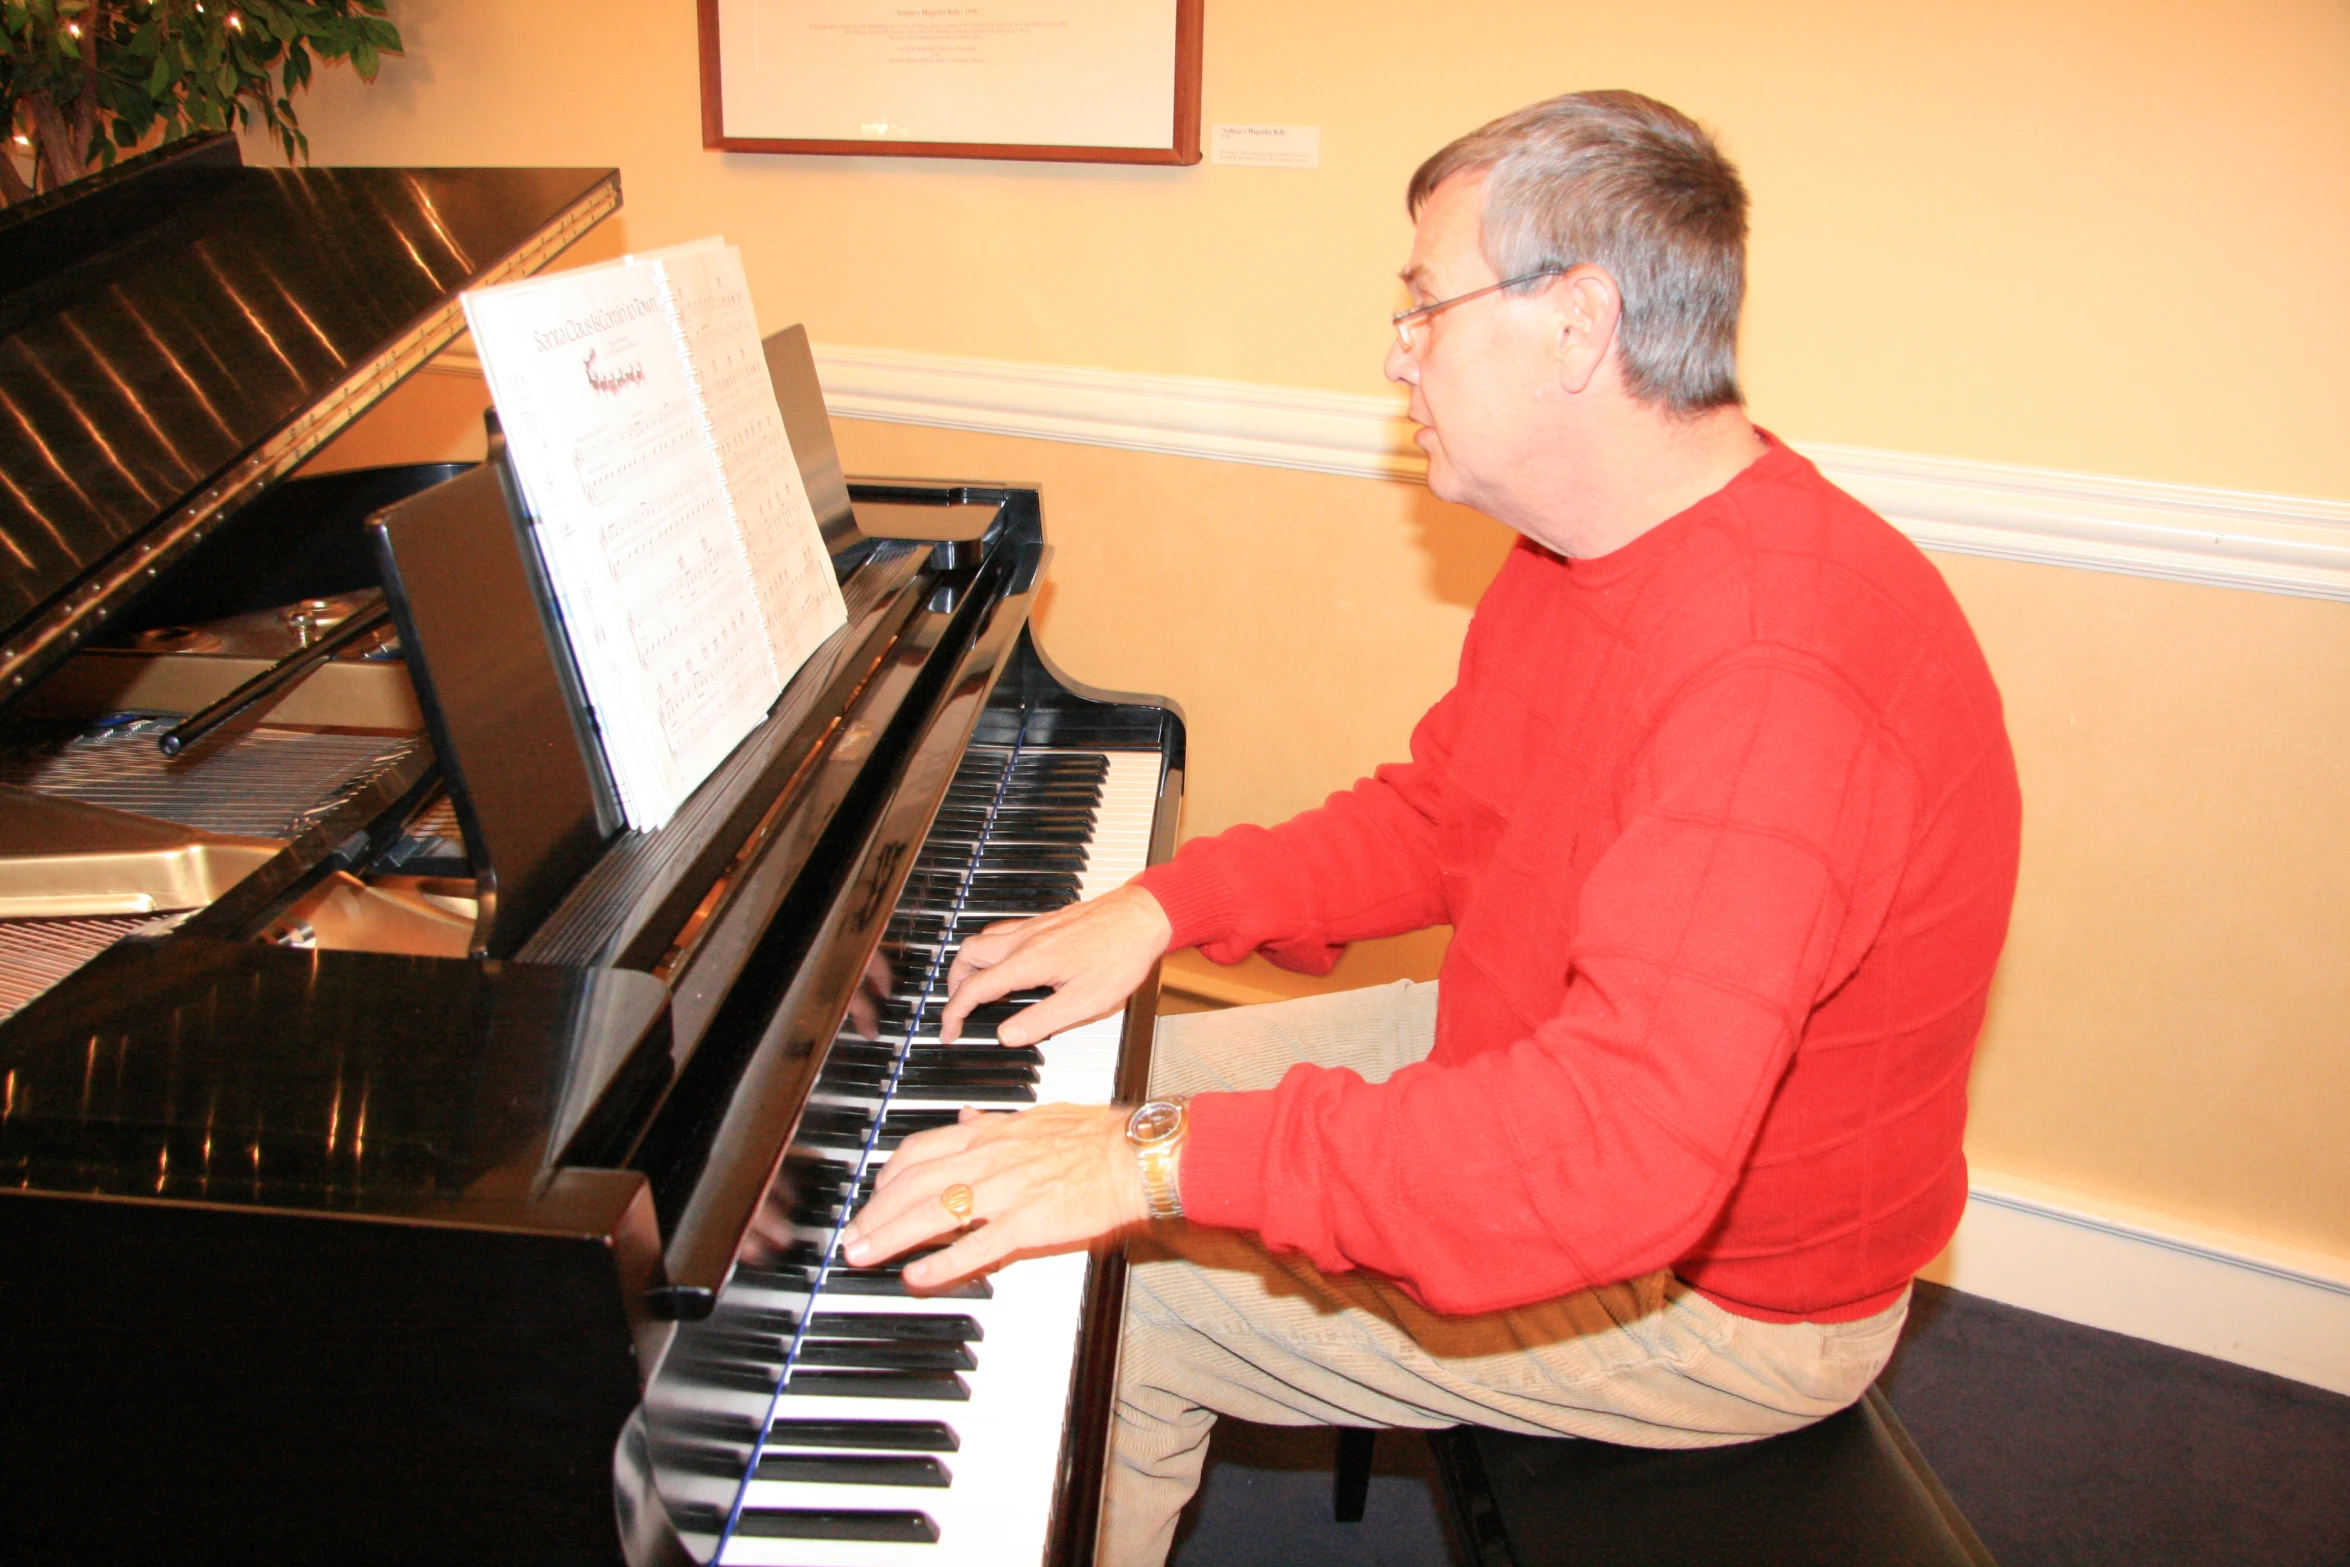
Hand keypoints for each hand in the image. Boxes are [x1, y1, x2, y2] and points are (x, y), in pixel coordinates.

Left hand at [839, 1103, 1145, 1286]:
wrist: (1135, 1154)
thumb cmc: (1096, 1135)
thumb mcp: (1036, 1115)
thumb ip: (994, 1122)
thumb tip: (965, 1118)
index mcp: (990, 1134)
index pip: (920, 1151)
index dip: (888, 1174)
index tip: (873, 1193)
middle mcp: (988, 1159)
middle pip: (913, 1184)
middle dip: (875, 1211)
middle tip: (851, 1236)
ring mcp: (1005, 1191)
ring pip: (932, 1211)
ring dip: (890, 1234)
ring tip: (863, 1254)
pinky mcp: (1027, 1223)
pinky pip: (975, 1245)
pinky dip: (941, 1261)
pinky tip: (916, 1275)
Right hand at [940, 883, 1172, 1044]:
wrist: (1144, 916)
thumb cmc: (1121, 956)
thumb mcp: (1085, 1002)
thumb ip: (1041, 1020)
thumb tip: (1007, 1036)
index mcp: (1029, 961)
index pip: (975, 989)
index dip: (955, 1013)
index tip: (950, 1030)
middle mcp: (1025, 939)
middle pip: (968, 955)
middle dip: (953, 984)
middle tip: (957, 1008)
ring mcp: (1034, 927)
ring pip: (983, 939)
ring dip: (969, 964)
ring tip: (974, 988)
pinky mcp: (1046, 921)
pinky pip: (1003, 931)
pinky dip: (990, 950)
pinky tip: (1005, 963)